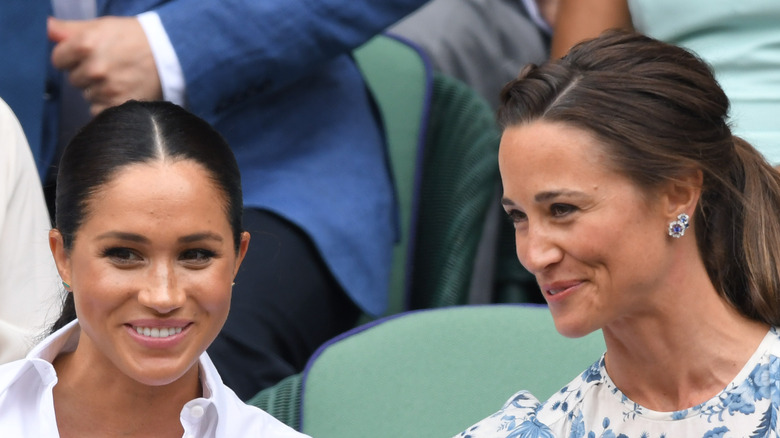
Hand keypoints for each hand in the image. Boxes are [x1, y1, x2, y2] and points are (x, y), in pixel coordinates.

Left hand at [48, 16, 162, 114]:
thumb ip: (70, 29)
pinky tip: (123, 94)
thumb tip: (47, 29)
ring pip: (88, 96)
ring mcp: (106, 90)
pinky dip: (109, 106)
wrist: (172, 55)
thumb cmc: (136, 39)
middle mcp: (94, 68)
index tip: (88, 56)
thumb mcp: (103, 26)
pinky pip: (100, 111)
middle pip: (74, 80)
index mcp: (85, 45)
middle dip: (87, 75)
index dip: (72, 58)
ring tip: (121, 80)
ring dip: (100, 91)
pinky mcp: (118, 106)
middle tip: (110, 67)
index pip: (58, 60)